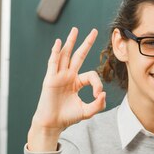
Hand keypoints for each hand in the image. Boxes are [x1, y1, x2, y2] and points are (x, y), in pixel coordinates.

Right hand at [28, 27, 106, 151]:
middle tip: (94, 31)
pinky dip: (55, 52)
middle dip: (86, 43)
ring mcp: (59, 76)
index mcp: (76, 82)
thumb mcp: (87, 111)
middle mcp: (68, 76)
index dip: (97, 84)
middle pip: (78, 56)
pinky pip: (53, 63)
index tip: (98, 95)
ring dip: (70, 42)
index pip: (91, 75)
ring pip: (65, 55)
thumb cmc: (67, 118)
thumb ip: (98, 104)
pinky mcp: (50, 79)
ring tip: (75, 30)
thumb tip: (103, 94)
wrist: (53, 124)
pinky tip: (58, 43)